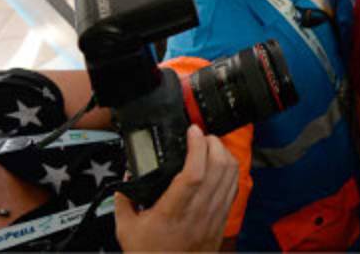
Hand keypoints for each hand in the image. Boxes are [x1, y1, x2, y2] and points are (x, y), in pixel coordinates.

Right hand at [115, 125, 238, 251]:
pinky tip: (219, 163)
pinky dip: (230, 168)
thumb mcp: (126, 228)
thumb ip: (125, 198)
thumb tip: (128, 175)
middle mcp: (199, 211)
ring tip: (210, 145)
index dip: (197, 147)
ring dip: (223, 152)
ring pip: (231, 173)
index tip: (192, 131)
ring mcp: (214, 214)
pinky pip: (234, 185)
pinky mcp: (223, 217)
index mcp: (173, 212)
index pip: (194, 173)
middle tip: (201, 136)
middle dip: (213, 142)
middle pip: (219, 167)